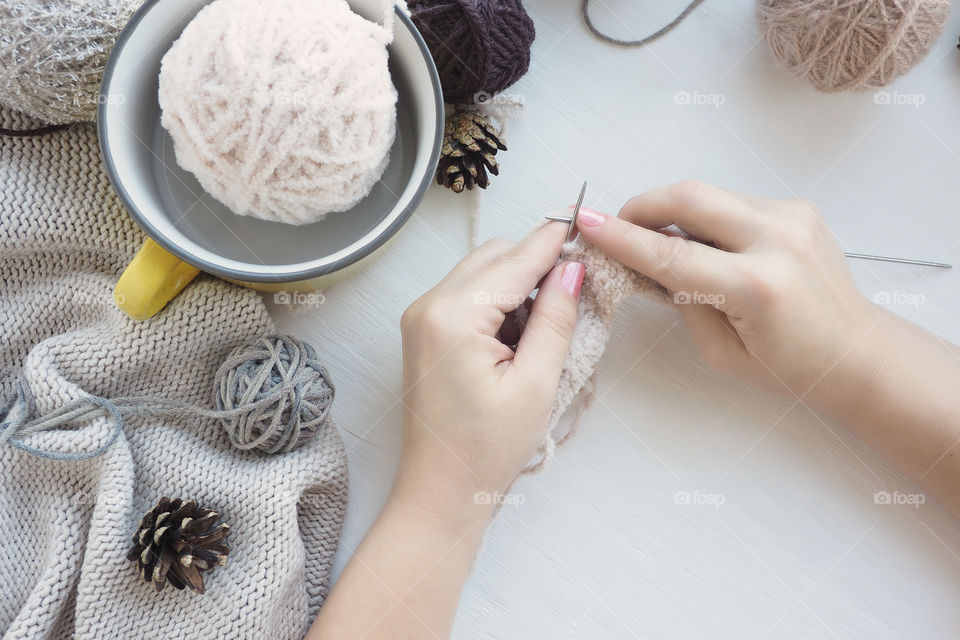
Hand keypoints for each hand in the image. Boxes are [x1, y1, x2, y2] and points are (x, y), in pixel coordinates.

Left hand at [396, 222, 584, 518]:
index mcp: (453, 316)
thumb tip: (572, 269)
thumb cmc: (485, 450)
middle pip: (493, 257)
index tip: (585, 217)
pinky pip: (468, 296)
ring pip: (481, 273)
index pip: (514, 261)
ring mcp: (421, 318)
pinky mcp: (424, 332)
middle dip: (535, 263)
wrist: (441, 492)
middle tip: (577, 283)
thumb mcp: (536, 385)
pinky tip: (521, 334)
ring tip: (548, 323)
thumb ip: (555, 319)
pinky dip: (499, 303)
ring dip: (518, 284)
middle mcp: (428, 306)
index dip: (553, 239)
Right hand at [574, 180, 880, 402]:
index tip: (587, 223)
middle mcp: (777, 240)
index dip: (622, 238)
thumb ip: (683, 299)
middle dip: (643, 205)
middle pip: (689, 196)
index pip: (671, 254)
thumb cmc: (788, 366)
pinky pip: (734, 201)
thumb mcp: (721, 351)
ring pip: (710, 194)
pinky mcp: (798, 207)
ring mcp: (792, 216)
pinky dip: (708, 218)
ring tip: (664, 243)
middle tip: (618, 225)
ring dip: (676, 213)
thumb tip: (652, 259)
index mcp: (756, 287)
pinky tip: (709, 245)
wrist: (856, 351)